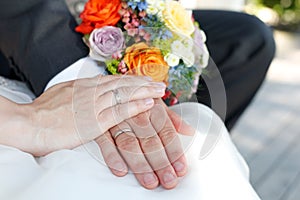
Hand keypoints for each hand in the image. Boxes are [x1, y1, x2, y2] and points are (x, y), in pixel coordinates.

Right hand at [0, 75, 165, 155]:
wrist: (29, 124)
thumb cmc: (41, 113)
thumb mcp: (61, 95)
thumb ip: (77, 92)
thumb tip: (86, 90)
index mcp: (83, 86)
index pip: (112, 80)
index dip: (130, 80)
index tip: (142, 80)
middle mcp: (91, 91)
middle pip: (123, 84)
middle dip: (143, 83)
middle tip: (159, 83)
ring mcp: (94, 105)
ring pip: (125, 94)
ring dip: (145, 92)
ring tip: (160, 91)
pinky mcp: (95, 122)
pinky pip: (120, 111)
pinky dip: (136, 106)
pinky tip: (149, 104)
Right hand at [95, 99, 194, 188]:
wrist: (109, 85)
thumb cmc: (137, 96)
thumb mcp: (156, 103)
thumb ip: (172, 119)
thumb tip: (190, 131)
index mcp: (153, 109)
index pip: (167, 133)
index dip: (174, 152)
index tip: (181, 169)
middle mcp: (137, 115)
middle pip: (150, 141)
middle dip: (161, 163)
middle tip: (168, 181)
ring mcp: (118, 120)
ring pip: (130, 143)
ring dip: (140, 164)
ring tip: (149, 181)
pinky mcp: (101, 126)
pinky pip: (105, 141)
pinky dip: (112, 156)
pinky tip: (121, 170)